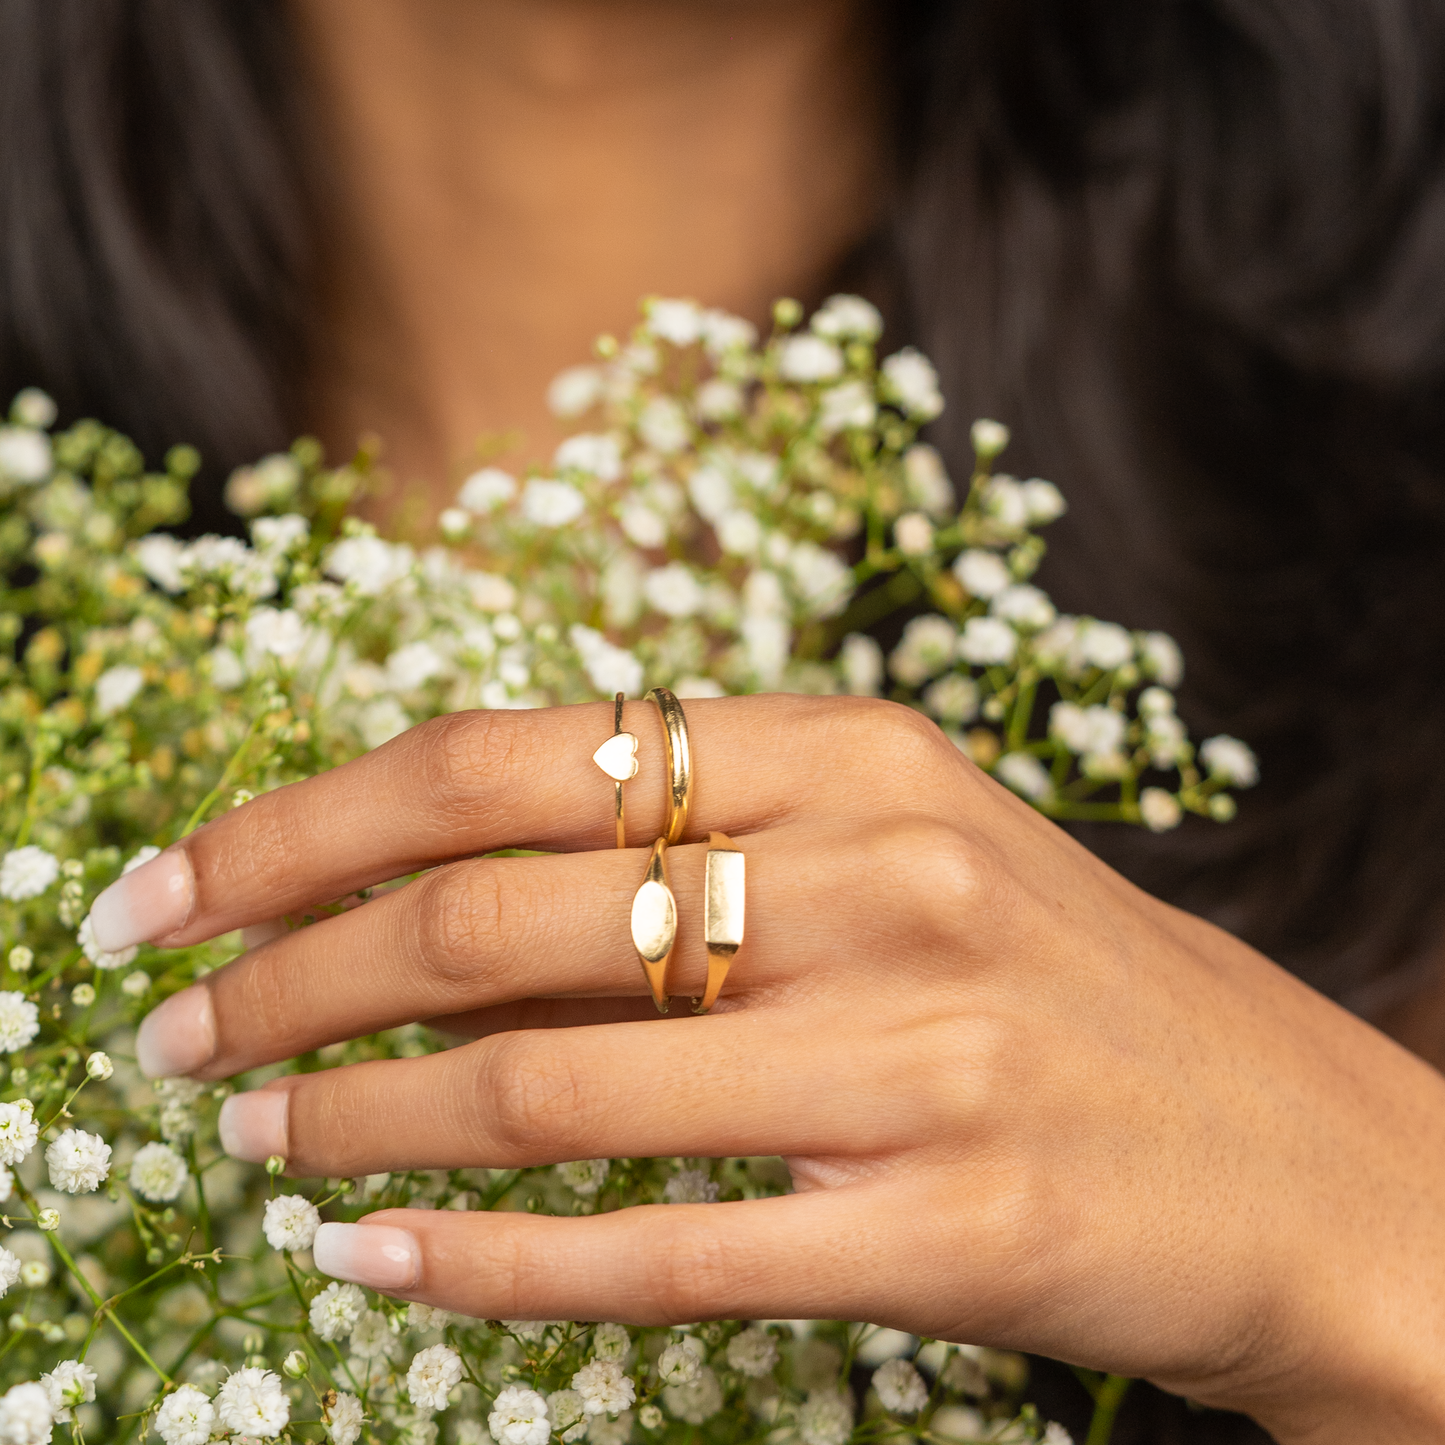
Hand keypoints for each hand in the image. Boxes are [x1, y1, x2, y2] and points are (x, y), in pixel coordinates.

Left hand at [92, 696, 1444, 1443]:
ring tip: (245, 1145)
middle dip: (286, 972)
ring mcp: (920, 1054)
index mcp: (855, 753)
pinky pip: (659, 1248)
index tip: (176, 887)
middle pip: (496, 910)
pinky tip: (377, 1261)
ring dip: (354, 1120)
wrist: (1300, 1154)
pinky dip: (487, 1258)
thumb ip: (702, 835)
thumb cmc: (1059, 988)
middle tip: (167, 1032)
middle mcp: (884, 876)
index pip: (510, 758)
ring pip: (552, 1084)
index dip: (308, 821)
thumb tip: (445, 860)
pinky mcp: (949, 1225)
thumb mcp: (899, 849)